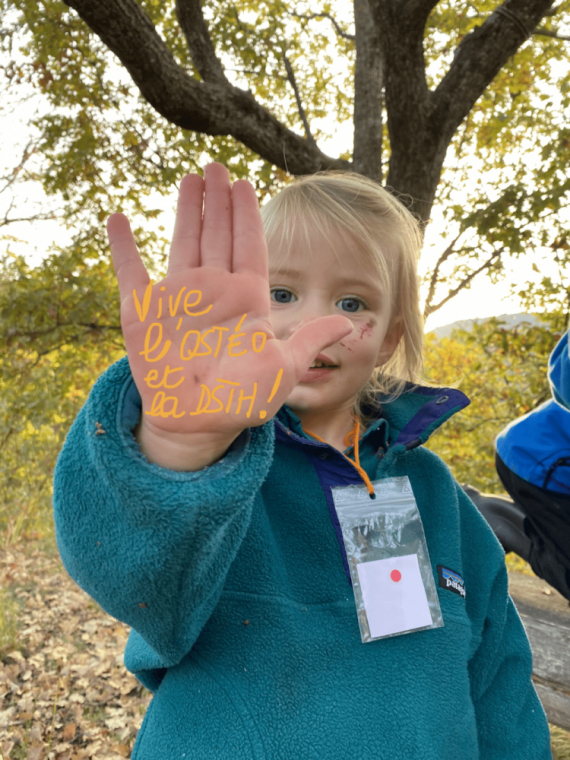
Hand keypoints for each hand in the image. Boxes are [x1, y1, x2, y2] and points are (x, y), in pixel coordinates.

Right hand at [107, 163, 351, 466]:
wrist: (198, 425)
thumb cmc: (244, 400)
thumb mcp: (284, 369)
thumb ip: (310, 340)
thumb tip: (349, 321)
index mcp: (246, 299)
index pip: (248, 244)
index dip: (246, 213)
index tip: (244, 182)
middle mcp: (213, 291)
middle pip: (218, 234)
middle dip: (218, 200)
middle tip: (216, 166)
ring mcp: (178, 299)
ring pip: (183, 242)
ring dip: (186, 210)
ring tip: (189, 178)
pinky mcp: (143, 313)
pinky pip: (131, 272)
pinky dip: (123, 246)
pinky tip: (118, 217)